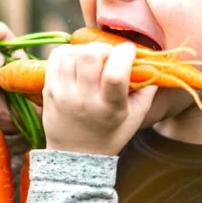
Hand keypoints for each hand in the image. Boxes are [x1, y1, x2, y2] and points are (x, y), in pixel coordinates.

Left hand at [42, 42, 156, 155]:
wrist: (75, 155)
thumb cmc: (110, 134)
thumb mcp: (136, 117)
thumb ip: (147, 89)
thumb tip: (152, 62)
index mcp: (109, 108)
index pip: (115, 74)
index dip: (124, 54)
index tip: (129, 51)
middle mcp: (84, 101)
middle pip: (89, 56)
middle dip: (103, 47)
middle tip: (108, 55)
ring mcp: (63, 95)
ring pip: (71, 54)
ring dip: (85, 50)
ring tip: (93, 59)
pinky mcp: (49, 90)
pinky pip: (55, 58)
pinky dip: (67, 51)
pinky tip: (76, 59)